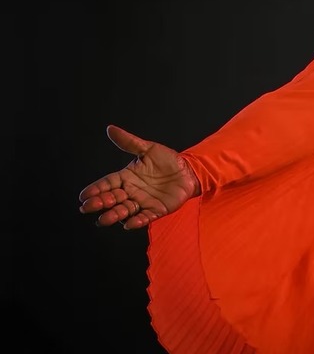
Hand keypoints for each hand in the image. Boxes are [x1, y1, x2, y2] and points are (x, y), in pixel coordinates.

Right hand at [78, 125, 199, 229]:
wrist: (189, 170)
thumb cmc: (168, 160)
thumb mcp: (148, 149)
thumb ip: (129, 142)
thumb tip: (110, 129)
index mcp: (126, 177)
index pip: (107, 184)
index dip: (95, 189)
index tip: (83, 196)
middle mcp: (132, 191)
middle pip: (112, 199)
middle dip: (100, 203)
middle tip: (89, 207)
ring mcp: (143, 202)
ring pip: (124, 211)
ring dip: (114, 215)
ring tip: (103, 219)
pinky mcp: (156, 210)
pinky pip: (145, 217)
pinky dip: (137, 221)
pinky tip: (129, 224)